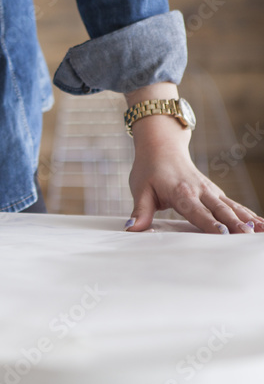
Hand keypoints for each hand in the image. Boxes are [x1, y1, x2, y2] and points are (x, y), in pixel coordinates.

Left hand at [125, 84, 263, 233]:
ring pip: (232, 207)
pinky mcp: (216, 192)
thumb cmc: (149, 169)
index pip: (196, 210)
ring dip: (248, 220)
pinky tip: (262, 226)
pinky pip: (235, 205)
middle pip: (220, 210)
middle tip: (248, 236)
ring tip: (262, 233)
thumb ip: (140, 211)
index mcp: (180, 192)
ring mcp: (211, 191)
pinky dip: (249, 214)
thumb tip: (131, 228)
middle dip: (235, 224)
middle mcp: (200, 191)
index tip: (222, 233)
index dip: (209, 222)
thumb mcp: (139, 189)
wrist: (162, 147)